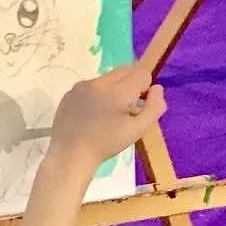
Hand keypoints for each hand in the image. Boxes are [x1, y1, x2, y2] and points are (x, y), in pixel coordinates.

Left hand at [48, 63, 165, 169]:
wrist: (70, 155)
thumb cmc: (107, 144)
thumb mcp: (139, 129)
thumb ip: (155, 106)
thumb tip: (157, 88)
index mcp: (117, 91)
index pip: (141, 74)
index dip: (145, 89)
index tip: (138, 106)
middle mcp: (98, 82)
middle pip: (125, 70)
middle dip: (131, 84)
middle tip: (126, 108)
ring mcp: (80, 86)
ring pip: (108, 78)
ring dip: (114, 88)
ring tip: (108, 113)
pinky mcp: (69, 93)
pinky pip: (91, 86)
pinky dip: (97, 94)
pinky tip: (92, 115)